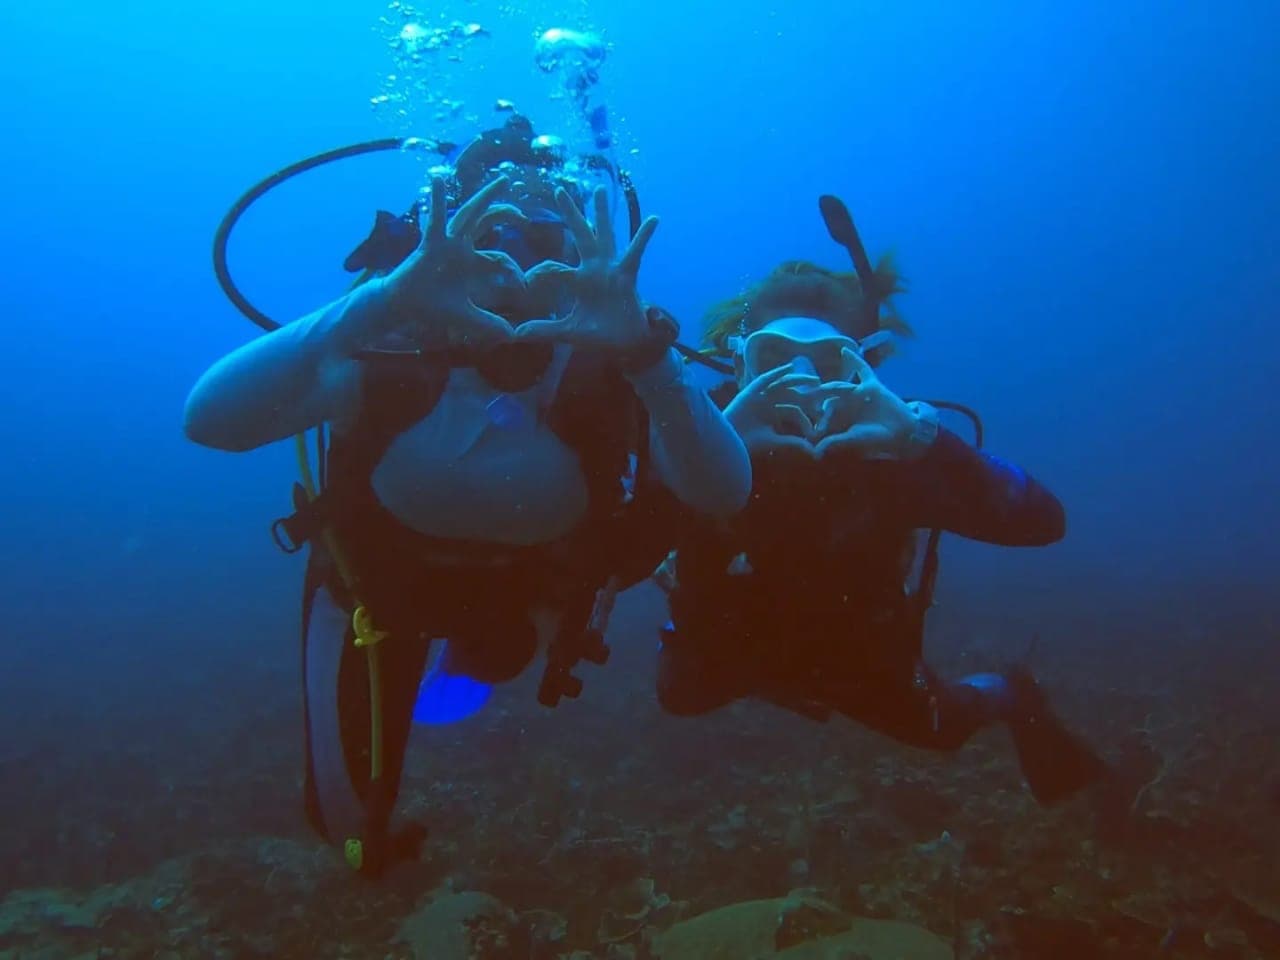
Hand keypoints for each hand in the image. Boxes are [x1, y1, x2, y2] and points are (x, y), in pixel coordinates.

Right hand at [379, 176, 528, 349]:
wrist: (404, 307)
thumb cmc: (432, 306)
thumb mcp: (466, 316)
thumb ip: (488, 323)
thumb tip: (512, 336)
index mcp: (471, 262)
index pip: (500, 258)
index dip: (513, 270)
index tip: (523, 286)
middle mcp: (462, 247)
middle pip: (488, 223)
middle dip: (504, 212)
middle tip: (522, 207)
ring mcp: (447, 242)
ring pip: (470, 214)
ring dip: (486, 197)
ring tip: (502, 180)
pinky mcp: (431, 243)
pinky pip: (436, 220)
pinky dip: (437, 200)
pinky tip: (437, 179)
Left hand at [515, 186, 659, 350]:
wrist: (626, 345)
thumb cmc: (599, 334)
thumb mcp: (569, 332)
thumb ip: (545, 329)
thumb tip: (516, 333)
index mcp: (577, 281)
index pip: (552, 269)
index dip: (538, 275)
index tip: (524, 282)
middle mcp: (593, 269)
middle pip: (579, 236)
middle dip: (570, 214)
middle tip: (559, 189)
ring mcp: (611, 269)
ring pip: (604, 235)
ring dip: (601, 213)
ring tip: (599, 189)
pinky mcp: (627, 276)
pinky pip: (636, 253)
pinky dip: (644, 236)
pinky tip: (653, 218)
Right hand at [724, 363, 825, 459]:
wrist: (725, 444)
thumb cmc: (746, 445)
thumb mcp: (775, 442)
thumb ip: (793, 443)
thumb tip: (815, 451)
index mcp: (772, 416)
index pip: (795, 412)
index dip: (808, 417)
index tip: (823, 419)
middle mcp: (767, 404)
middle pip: (791, 395)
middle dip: (808, 394)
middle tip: (826, 390)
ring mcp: (758, 397)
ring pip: (781, 386)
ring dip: (798, 380)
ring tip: (815, 380)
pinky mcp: (750, 393)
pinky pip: (764, 380)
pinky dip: (776, 373)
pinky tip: (789, 368)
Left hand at [809, 348, 935, 459]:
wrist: (904, 432)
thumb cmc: (877, 439)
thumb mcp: (854, 440)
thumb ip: (835, 442)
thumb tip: (815, 453)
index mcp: (838, 419)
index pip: (819, 416)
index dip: (807, 416)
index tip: (790, 413)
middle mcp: (844, 405)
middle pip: (826, 399)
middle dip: (813, 398)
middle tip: (797, 395)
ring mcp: (857, 394)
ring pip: (840, 387)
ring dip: (831, 386)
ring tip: (816, 385)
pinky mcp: (871, 386)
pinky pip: (862, 370)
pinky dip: (855, 360)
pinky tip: (844, 350)